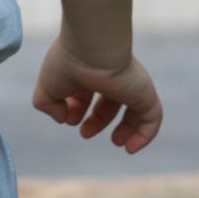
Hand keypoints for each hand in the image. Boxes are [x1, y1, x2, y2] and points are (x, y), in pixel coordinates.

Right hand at [30, 37, 161, 153]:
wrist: (93, 48)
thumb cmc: (67, 64)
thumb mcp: (46, 87)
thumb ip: (48, 105)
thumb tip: (64, 119)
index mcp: (89, 70)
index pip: (87, 92)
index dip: (77, 109)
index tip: (69, 119)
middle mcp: (112, 76)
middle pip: (111, 102)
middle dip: (98, 120)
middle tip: (85, 133)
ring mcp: (131, 85)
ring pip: (136, 110)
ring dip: (127, 130)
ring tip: (117, 143)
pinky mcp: (145, 94)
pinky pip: (152, 118)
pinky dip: (144, 136)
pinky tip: (131, 149)